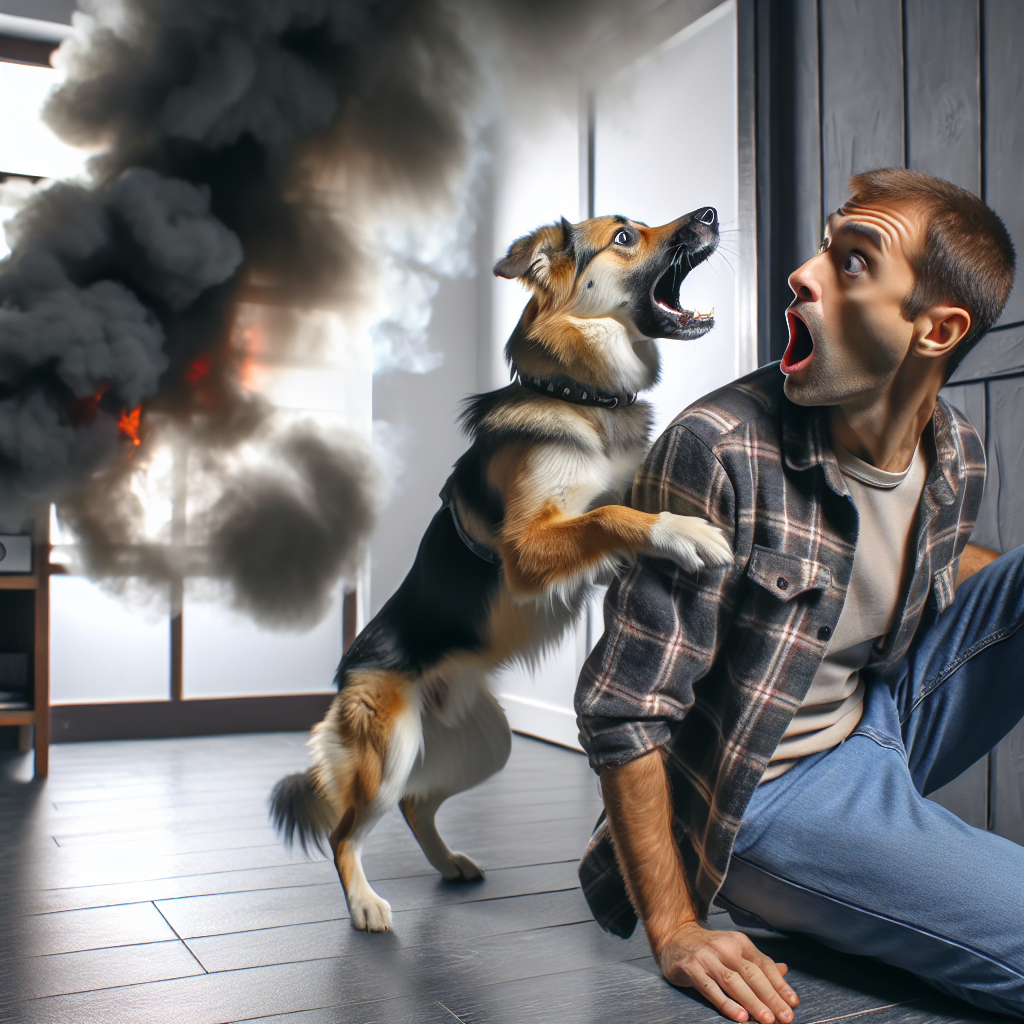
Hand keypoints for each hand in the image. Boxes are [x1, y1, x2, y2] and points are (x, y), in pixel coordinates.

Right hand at [655, 920, 798, 1022]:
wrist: (674, 936)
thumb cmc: (708, 948)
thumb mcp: (734, 950)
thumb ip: (758, 963)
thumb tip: (784, 971)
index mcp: (739, 943)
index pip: (764, 965)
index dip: (780, 985)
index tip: (793, 1003)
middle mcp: (725, 948)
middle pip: (752, 974)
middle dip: (770, 997)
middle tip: (785, 1017)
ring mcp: (707, 957)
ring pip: (734, 982)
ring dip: (752, 1002)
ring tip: (766, 1019)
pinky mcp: (692, 968)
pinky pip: (711, 988)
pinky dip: (726, 1003)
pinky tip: (739, 1015)